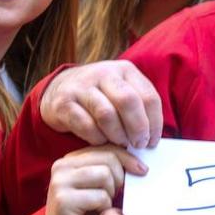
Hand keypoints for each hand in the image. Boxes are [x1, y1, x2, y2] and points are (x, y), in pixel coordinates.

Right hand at [40, 61, 162, 147]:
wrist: (60, 89)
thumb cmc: (101, 97)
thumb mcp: (122, 92)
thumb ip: (139, 108)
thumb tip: (153, 137)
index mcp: (125, 70)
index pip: (148, 96)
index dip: (155, 123)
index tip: (153, 141)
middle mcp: (104, 73)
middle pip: (128, 102)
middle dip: (138, 128)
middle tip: (139, 145)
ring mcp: (82, 86)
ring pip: (107, 114)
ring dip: (118, 135)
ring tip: (121, 143)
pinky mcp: (64, 102)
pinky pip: (86, 125)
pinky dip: (97, 138)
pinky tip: (101, 141)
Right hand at [45, 145, 142, 214]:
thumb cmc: (87, 213)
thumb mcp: (103, 189)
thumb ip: (116, 174)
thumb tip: (143, 169)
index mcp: (73, 159)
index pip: (107, 149)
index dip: (127, 158)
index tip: (142, 170)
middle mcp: (63, 165)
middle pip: (109, 159)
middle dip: (119, 179)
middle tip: (112, 197)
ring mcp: (61, 181)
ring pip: (105, 175)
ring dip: (110, 195)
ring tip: (101, 207)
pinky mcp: (64, 199)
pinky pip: (100, 197)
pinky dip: (104, 209)